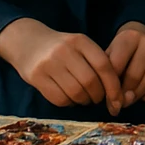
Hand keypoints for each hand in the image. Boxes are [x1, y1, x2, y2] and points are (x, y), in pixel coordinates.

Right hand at [0, 17, 122, 114]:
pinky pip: (59, 99)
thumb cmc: (61, 48)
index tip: (118, 100)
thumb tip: (115, 92)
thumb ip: (96, 62)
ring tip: (84, 98)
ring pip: (75, 92)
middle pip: (90, 81)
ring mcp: (49, 63)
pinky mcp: (36, 77)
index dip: (114, 86)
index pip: (104, 65)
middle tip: (98, 99)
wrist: (27, 41)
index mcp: (80, 41)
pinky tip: (69, 98)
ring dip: (84, 101)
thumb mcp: (79, 46)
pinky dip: (69, 103)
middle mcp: (65, 51)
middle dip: (98, 96)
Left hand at [106, 21, 144, 108]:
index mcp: (129, 37)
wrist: (139, 41)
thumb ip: (107, 77)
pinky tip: (142, 94)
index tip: (107, 99)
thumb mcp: (108, 57)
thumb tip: (114, 105)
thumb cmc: (120, 54)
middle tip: (118, 103)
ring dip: (136, 97)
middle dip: (124, 95)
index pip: (116, 67)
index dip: (110, 87)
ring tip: (128, 98)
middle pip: (133, 77)